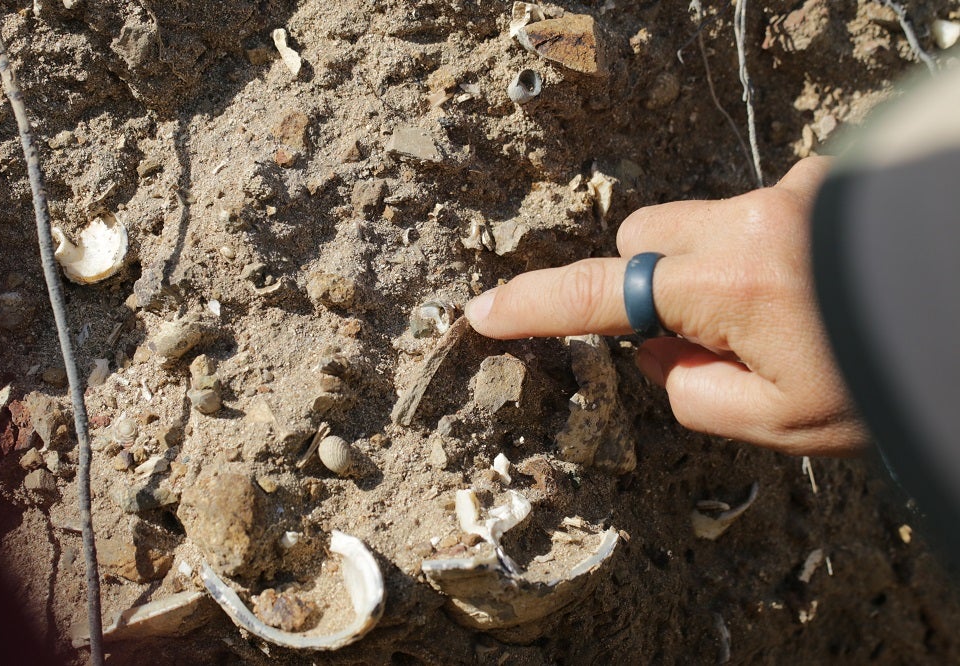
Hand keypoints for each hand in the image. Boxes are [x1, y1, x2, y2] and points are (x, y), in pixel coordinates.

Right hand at [464, 157, 866, 455]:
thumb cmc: (889, 378)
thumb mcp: (782, 423)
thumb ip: (692, 393)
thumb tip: (662, 349)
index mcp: (729, 281)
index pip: (604, 294)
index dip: (536, 307)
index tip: (483, 314)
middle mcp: (750, 217)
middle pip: (643, 234)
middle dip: (646, 282)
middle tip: (704, 339)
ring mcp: (791, 190)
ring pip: (698, 223)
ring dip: (708, 270)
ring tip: (783, 317)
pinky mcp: (823, 180)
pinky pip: (754, 212)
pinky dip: (758, 252)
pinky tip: (816, 287)